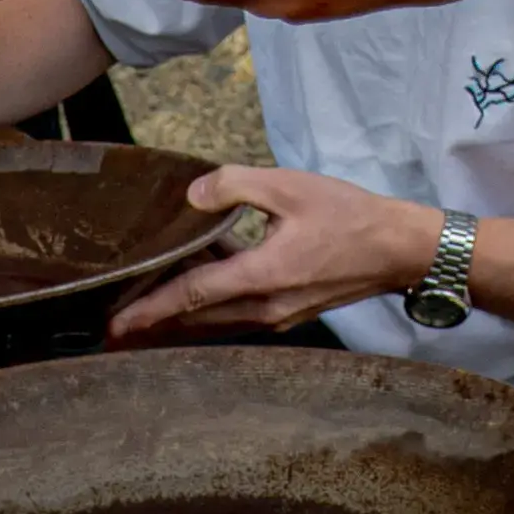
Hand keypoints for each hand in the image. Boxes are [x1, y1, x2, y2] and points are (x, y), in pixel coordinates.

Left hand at [110, 168, 430, 340]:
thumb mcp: (290, 186)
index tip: (115, 326)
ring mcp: (278, 314)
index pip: (192, 295)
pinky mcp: (289, 312)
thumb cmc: (349, 215)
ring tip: (145, 309)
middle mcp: (265, 305)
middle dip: (154, 323)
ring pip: (215, 322)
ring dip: (179, 318)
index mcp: (262, 275)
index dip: (149, 309)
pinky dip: (209, 307)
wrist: (398, 249)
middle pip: (195, 320)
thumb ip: (235, 186)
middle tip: (114, 327)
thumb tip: (194, 197)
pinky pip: (236, 315)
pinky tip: (201, 281)